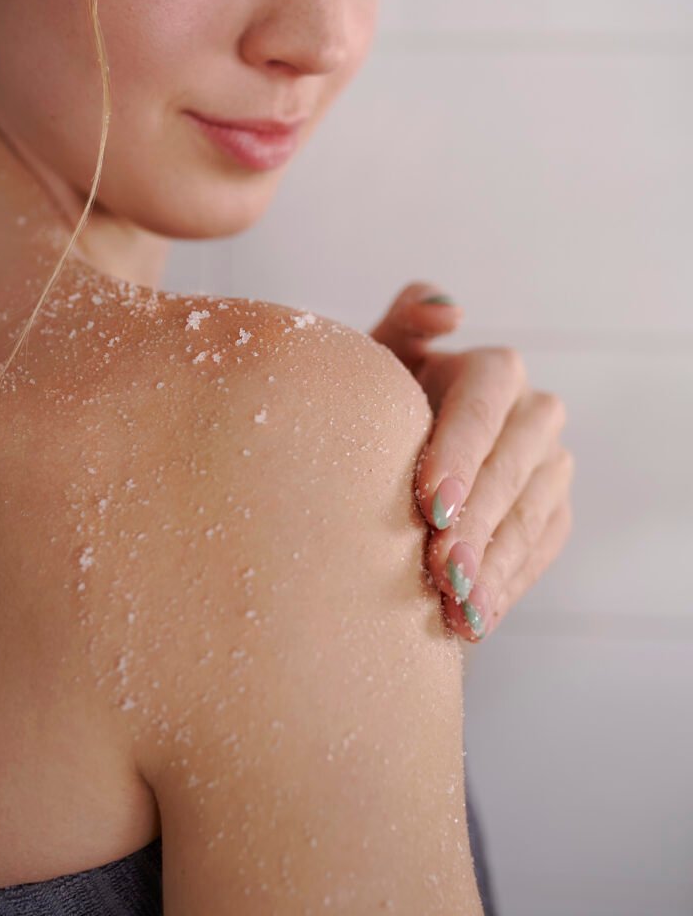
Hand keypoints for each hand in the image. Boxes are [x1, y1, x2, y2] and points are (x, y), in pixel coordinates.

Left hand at [368, 282, 573, 641]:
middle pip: (514, 464)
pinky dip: (508, 585)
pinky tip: (473, 620)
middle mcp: (532, 412)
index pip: (486, 404)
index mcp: (493, 369)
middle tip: (442, 568)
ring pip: (532, 511)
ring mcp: (549, 464)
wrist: (389, 456)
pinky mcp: (552, 510)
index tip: (431, 504)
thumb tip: (448, 310)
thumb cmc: (379, 403)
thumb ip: (405, 323)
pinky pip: (541, 549)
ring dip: (495, 562)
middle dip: (478, 519)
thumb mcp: (379, 358)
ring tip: (457, 605)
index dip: (463, 453)